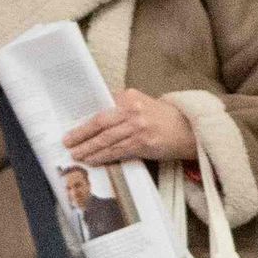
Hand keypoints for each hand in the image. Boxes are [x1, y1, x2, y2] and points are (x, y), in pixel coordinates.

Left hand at [63, 89, 193, 166]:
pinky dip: (103, 157)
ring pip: (106, 139)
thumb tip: (93, 122)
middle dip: (80, 135)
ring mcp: (138, 127)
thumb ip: (120, 108)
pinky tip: (93, 160)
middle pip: (100, 123)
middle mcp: (133, 109)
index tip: (71, 129)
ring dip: (89, 149)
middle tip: (67, 143)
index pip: (101, 108)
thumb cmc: (164, 118)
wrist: (190, 129)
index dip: (84, 121)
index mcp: (130, 96)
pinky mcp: (143, 143)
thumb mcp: (142, 105)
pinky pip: (117, 151)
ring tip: (77, 155)